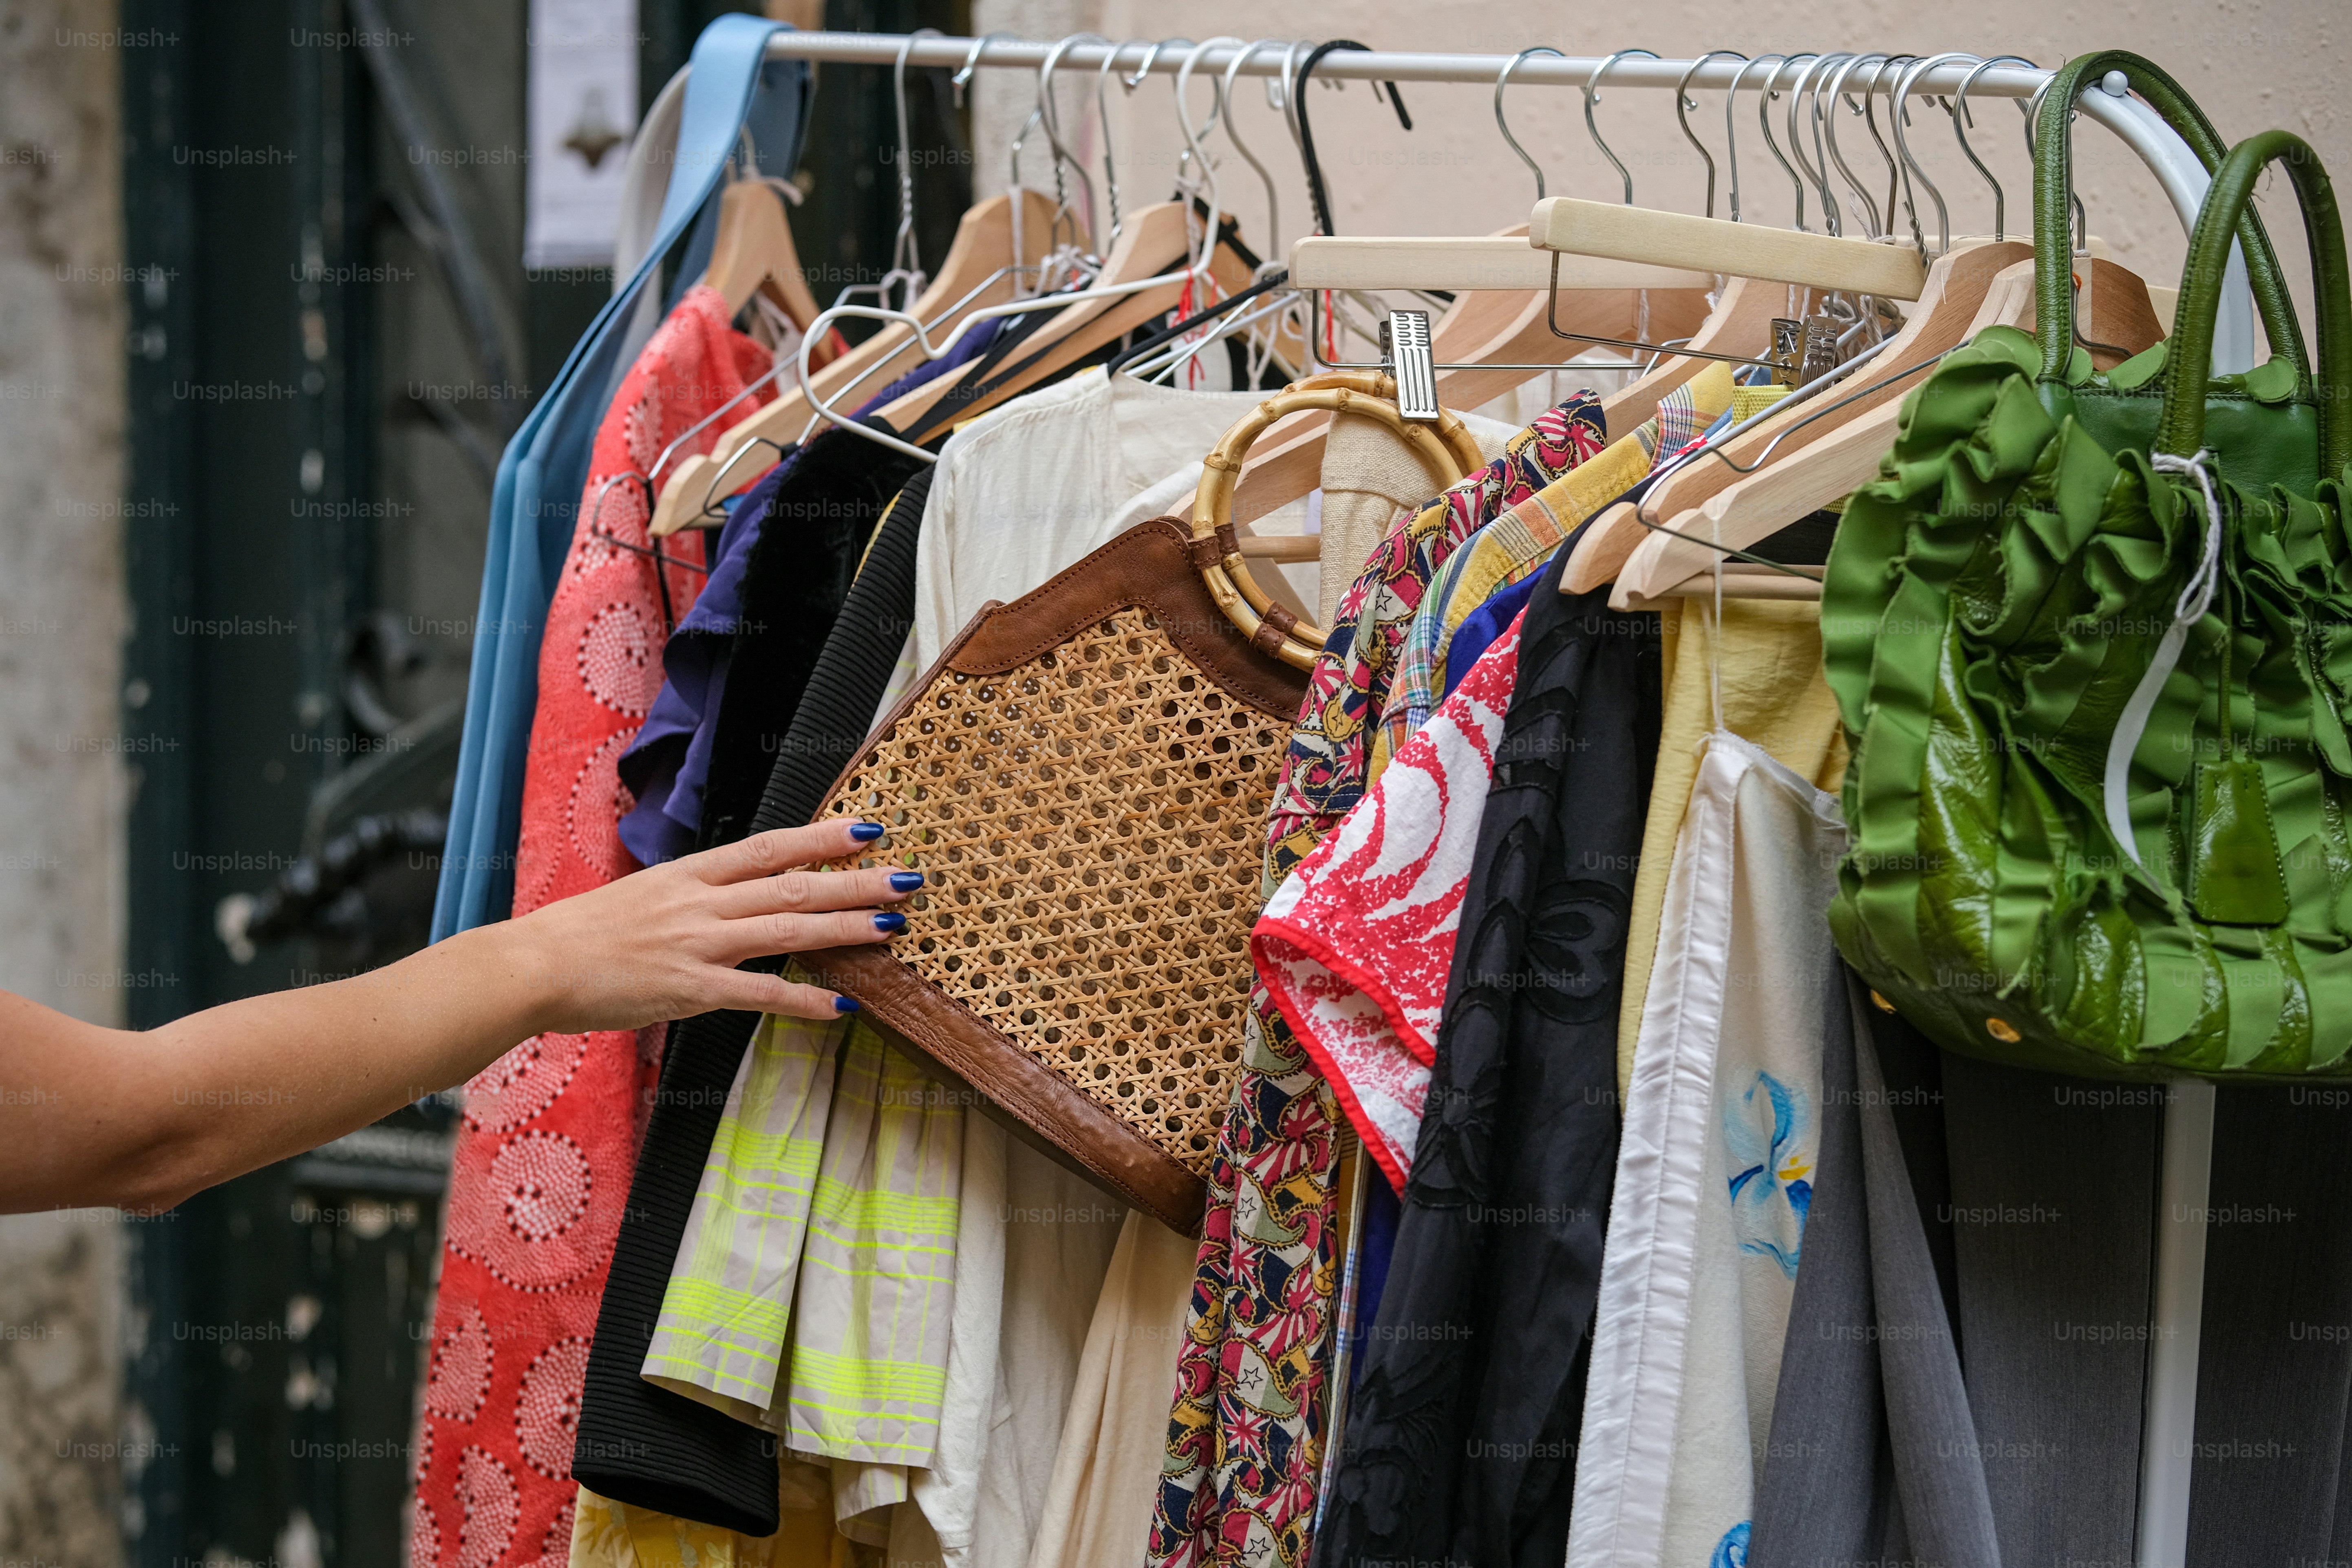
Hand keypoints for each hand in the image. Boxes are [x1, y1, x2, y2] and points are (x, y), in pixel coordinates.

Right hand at [506, 818, 913, 1031]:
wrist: (533, 966)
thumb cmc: (582, 935)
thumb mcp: (643, 897)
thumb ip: (691, 896)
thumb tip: (731, 897)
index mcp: (689, 875)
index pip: (769, 848)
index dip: (821, 836)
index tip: (866, 827)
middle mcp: (700, 903)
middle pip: (792, 886)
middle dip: (855, 881)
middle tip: (907, 876)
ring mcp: (697, 945)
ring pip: (787, 931)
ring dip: (845, 928)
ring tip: (893, 926)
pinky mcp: (689, 990)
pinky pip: (759, 996)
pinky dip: (803, 1001)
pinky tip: (842, 1005)